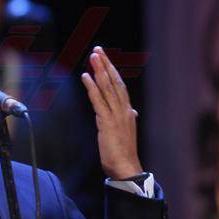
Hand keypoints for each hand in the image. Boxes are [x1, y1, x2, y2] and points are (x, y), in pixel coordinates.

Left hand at [80, 46, 142, 179]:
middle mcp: (124, 110)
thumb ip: (127, 119)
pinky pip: (98, 100)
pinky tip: (86, 76)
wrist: (126, 168)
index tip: (105, 59)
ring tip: (93, 57)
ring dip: (99, 70)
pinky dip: (92, 87)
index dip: (112, 71)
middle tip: (98, 50)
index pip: (120, 86)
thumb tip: (132, 111)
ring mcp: (116, 115)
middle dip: (106, 65)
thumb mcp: (126, 132)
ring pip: (108, 87)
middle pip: (115, 82)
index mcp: (128, 111)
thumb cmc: (124, 153)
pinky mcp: (106, 122)